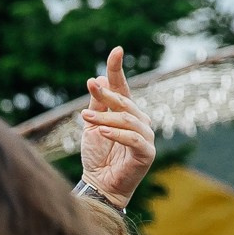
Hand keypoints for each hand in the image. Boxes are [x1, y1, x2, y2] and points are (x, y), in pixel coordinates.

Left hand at [79, 46, 155, 204]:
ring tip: (86, 118)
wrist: (99, 184)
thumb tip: (97, 78)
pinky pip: (133, 139)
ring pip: (128, 120)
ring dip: (106, 117)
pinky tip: (101, 132)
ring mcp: (146, 137)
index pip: (123, 87)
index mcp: (127, 112)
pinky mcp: (147, 153)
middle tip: (90, 87)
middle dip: (107, 94)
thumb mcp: (92, 125)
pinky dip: (116, 134)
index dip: (118, 69)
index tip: (116, 50)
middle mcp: (140, 121)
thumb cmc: (97, 155)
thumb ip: (97, 104)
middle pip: (125, 102)